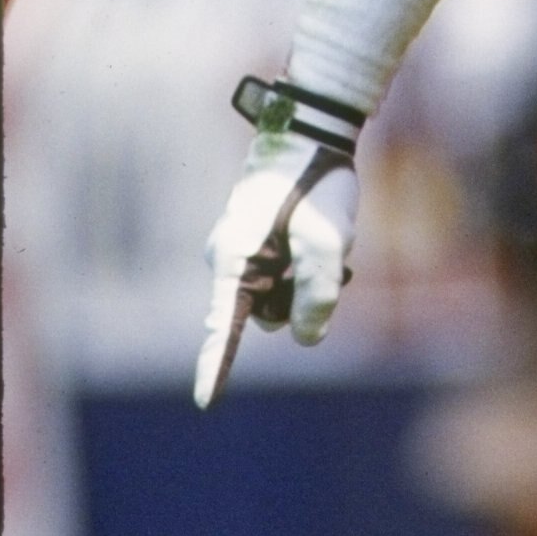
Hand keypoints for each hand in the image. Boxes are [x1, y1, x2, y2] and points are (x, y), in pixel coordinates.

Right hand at [194, 106, 359, 408]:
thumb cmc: (314, 183)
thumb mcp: (327, 241)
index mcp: (234, 261)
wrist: (310, 133)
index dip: (216, 366)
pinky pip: (285, 277)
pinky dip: (308, 268)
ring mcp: (244, 254)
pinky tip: (323, 240)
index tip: (206, 402)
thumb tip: (308, 338)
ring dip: (310, 281)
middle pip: (270, 314)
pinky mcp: (260, 247)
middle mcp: (231, 262)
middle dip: (303, 298)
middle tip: (331, 260)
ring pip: (282, 297)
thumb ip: (318, 294)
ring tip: (328, 244)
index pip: (223, 325)